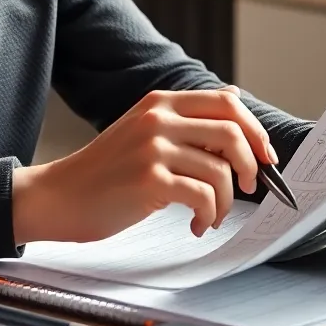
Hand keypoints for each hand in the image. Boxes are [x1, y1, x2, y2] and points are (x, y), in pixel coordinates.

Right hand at [12, 87, 275, 243]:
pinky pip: (203, 197)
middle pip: (232, 132)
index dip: (255, 129)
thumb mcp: (143, 129)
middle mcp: (159, 118)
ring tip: (212, 215)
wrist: (60, 196)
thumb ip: (185, 118)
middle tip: (249, 188)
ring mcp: (154, 148)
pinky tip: (197, 225)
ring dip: (227, 201)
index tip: (265, 156)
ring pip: (221, 170)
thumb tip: (234, 101)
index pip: (227, 102)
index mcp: (160, 102)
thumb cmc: (105, 171)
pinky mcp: (150, 180)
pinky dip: (209, 216)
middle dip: (251, 165)